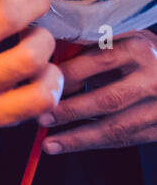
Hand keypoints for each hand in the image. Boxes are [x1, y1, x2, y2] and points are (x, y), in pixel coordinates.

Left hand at [41, 31, 156, 153]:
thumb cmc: (141, 53)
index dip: (66, 77)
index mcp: (137, 49)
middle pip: (107, 99)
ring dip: (80, 138)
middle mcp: (152, 77)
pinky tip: (74, 145)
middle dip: (70, 112)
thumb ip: (89, 51)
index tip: (39, 85)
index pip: (96, 63)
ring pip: (117, 127)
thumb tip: (48, 70)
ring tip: (51, 143)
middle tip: (41, 118)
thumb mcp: (120, 39)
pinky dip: (97, 143)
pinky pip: (127, 139)